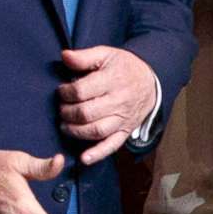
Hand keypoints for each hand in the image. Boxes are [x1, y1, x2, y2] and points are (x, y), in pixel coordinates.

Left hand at [56, 45, 158, 162]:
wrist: (151, 82)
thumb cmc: (124, 67)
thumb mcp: (106, 55)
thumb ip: (84, 56)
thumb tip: (64, 56)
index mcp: (113, 80)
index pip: (82, 91)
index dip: (66, 92)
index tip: (62, 91)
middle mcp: (119, 101)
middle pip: (86, 113)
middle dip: (67, 112)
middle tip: (62, 108)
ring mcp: (123, 119)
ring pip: (96, 130)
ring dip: (76, 131)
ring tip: (65, 125)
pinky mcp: (125, 131)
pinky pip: (112, 145)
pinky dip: (98, 154)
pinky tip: (84, 158)